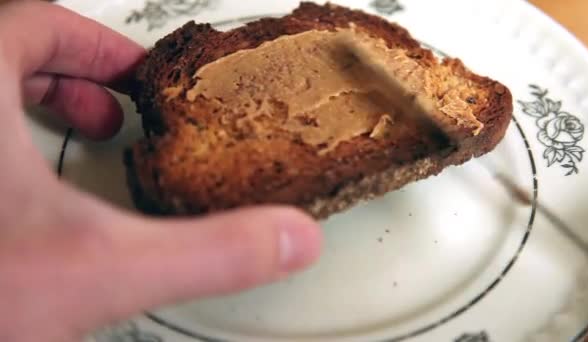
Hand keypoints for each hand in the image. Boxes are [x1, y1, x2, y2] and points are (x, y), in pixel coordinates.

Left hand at [0, 2, 320, 340]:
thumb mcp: (99, 270)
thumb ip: (208, 252)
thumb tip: (287, 238)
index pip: (35, 22)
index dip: (95, 47)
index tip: (133, 78)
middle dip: (63, 78)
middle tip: (106, 111)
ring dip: (22, 111)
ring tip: (65, 146)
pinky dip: (0, 159)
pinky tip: (18, 207)